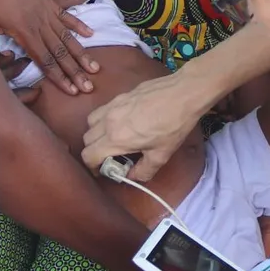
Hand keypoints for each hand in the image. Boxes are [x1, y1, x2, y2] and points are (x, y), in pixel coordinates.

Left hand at [0, 0, 96, 94]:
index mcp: (24, 31)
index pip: (45, 59)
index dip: (58, 76)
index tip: (71, 91)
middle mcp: (40, 22)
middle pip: (60, 51)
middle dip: (75, 71)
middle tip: (89, 87)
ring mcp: (46, 10)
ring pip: (67, 36)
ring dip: (81, 53)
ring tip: (94, 67)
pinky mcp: (47, 1)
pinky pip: (66, 16)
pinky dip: (79, 25)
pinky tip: (91, 35)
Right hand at [81, 71, 209, 179]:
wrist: (183, 93)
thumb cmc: (174, 124)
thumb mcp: (161, 155)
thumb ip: (143, 171)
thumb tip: (132, 177)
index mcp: (117, 139)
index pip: (88, 156)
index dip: (92, 168)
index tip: (103, 170)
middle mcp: (109, 121)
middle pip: (86, 140)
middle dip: (94, 152)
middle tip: (110, 157)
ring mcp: (113, 106)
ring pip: (90, 123)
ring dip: (96, 134)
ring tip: (113, 139)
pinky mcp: (119, 96)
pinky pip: (101, 110)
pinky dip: (103, 120)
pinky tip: (121, 123)